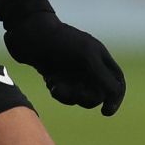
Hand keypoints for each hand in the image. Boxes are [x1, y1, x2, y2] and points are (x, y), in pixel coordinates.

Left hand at [4, 13, 125, 115]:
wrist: (27, 32)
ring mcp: (71, 72)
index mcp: (100, 58)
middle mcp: (89, 66)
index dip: (115, 98)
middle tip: (72, 92)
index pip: (117, 83)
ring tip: (55, 84)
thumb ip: (103, 77)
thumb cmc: (60, 41)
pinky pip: (62, 94)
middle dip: (85, 97)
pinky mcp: (55, 76)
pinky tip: (49, 80)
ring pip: (78, 96)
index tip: (105, 112)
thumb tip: (114, 96)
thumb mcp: (86, 58)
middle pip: (97, 94)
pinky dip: (57, 91)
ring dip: (68, 95)